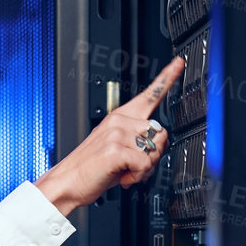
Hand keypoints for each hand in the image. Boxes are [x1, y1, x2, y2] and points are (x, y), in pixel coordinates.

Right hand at [35, 56, 183, 215]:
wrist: (66, 182)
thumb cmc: (90, 169)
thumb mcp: (117, 150)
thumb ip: (138, 142)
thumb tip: (157, 144)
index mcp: (119, 117)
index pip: (148, 94)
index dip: (167, 77)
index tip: (178, 62)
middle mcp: (119, 121)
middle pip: (161, 132)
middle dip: (154, 155)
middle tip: (134, 165)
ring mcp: (117, 133)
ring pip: (154, 151)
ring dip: (144, 169)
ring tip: (125, 171)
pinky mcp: (116, 149)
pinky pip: (145, 164)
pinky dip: (137, 177)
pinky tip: (123, 177)